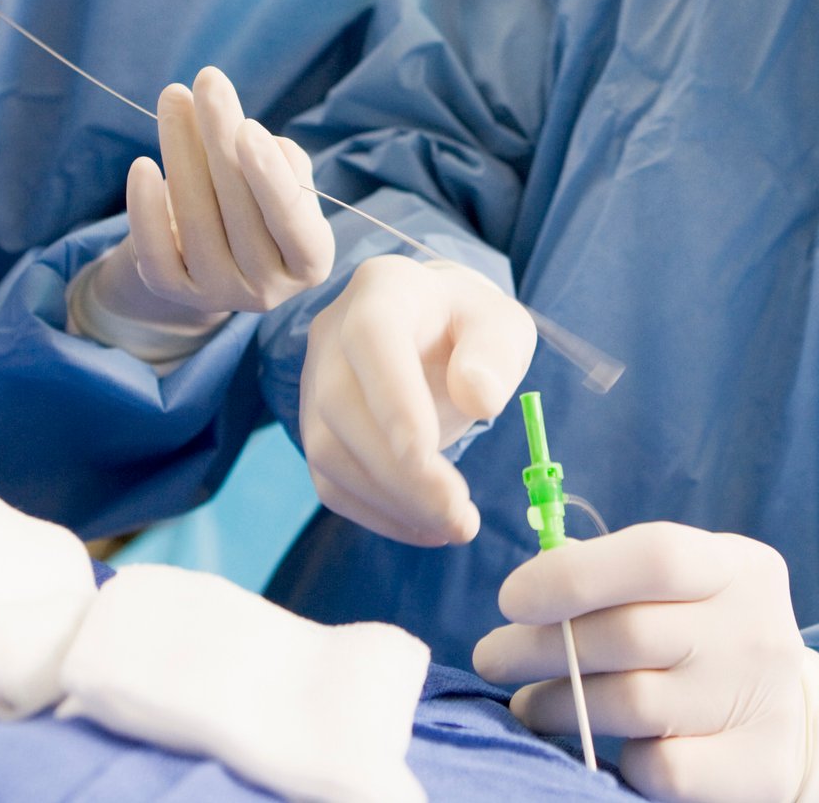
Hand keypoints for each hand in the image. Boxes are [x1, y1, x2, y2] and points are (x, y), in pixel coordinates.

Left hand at [103, 67, 333, 328]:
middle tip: (208, 81)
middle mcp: (268, 288)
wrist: (216, 257)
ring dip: (181, 151)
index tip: (247, 127)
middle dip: (221, 137)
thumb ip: (282, 163)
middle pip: (239, 210)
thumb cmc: (262, 204)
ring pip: (196, 221)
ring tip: (175, 97)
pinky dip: (146, 209)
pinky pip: (155, 252)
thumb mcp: (285, 185)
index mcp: (310, 262)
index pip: (293, 221)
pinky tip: (142, 165)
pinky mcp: (174, 292)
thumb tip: (246, 138)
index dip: (270, 177)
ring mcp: (219, 294)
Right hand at [300, 255, 533, 546]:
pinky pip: (330, 481)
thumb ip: (496, 352)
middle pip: (342, 407)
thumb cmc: (470, 326)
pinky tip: (425, 527)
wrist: (432, 329)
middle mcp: (333, 333)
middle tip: (460, 517)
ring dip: (391, 502)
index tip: (426, 457)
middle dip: (399, 474)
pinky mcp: (316, 428)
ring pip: (329, 452)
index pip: (371, 339)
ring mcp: (315, 382)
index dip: (391, 399)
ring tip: (454, 525)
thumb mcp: (503, 323)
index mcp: (383, 290)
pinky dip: (376, 514)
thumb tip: (477, 397)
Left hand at [474, 523, 818, 802]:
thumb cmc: (707, 635)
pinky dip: (621, 759)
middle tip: (493, 656)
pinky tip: (603, 748)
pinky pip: (662, 766)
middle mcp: (758, 629)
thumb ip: (620, 579)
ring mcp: (762, 700)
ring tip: (526, 703)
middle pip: (629, 634)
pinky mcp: (759, 768)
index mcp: (741, 567)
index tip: (510, 599)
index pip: (656, 556)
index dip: (573, 576)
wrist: (788, 719)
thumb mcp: (686, 588)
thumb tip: (532, 593)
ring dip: (558, 705)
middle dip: (540, 647)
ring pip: (632, 703)